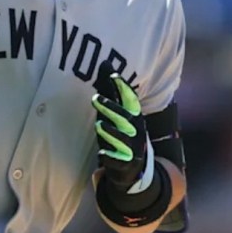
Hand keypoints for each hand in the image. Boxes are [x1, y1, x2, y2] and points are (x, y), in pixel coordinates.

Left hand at [92, 73, 152, 191]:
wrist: (131, 169)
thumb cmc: (120, 134)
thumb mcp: (115, 113)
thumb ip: (109, 91)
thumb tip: (105, 62)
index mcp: (134, 116)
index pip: (130, 99)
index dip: (123, 87)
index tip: (113, 75)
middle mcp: (136, 131)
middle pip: (125, 118)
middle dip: (111, 108)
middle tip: (95, 98)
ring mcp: (132, 148)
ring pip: (121, 139)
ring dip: (111, 132)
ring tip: (99, 125)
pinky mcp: (125, 164)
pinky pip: (117, 160)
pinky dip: (109, 157)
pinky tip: (102, 154)